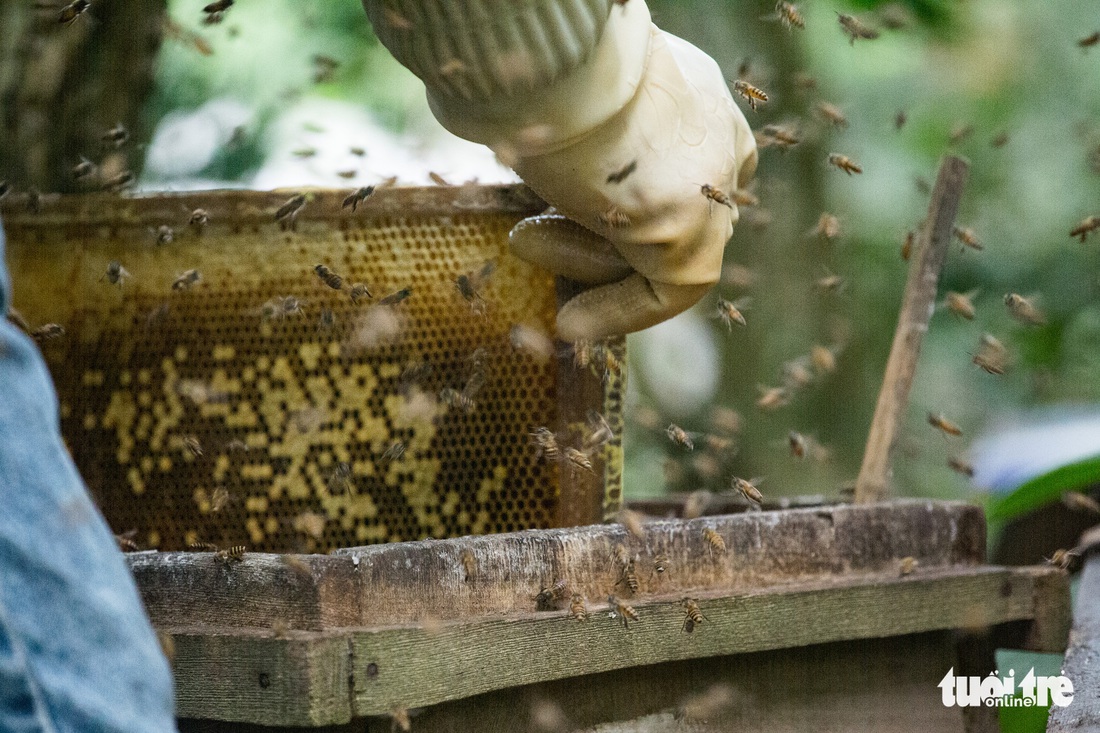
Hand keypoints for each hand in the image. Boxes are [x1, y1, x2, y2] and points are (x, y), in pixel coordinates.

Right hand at [362, 0, 756, 340]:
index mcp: (695, 95)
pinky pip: (664, 291)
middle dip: (609, 240)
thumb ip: (582, 128)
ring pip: (666, 249)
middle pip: (674, 212)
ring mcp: (711, 189)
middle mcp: (715, 140)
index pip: (686, 163)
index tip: (591, 222)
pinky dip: (617, 313)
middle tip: (536, 245)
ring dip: (587, 260)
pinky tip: (572, 324)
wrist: (554, 65)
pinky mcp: (689, 234)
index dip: (637, 201)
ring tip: (523, 246)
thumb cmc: (546, 66)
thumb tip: (535, 145)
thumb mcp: (572, 90)